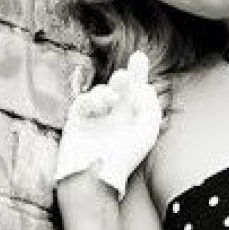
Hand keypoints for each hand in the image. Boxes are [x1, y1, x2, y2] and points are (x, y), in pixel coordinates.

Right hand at [55, 51, 162, 198]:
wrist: (95, 173)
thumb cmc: (125, 155)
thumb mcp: (148, 129)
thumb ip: (150, 104)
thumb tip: (142, 86)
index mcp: (133, 120)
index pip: (137, 92)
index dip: (138, 73)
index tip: (139, 56)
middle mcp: (115, 117)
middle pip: (118, 88)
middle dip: (122, 78)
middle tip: (124, 76)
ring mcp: (96, 118)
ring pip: (101, 92)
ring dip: (106, 93)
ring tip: (110, 102)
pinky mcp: (78, 120)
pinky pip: (83, 100)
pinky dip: (91, 100)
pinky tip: (97, 109)